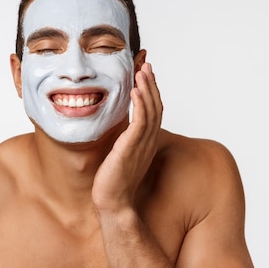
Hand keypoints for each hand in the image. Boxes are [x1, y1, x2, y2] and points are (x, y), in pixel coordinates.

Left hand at [92, 62, 162, 213]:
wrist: (113, 202)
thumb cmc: (113, 181)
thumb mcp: (119, 153)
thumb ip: (121, 138)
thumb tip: (116, 127)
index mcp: (146, 141)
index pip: (153, 111)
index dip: (151, 91)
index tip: (145, 73)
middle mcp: (147, 141)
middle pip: (155, 106)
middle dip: (151, 84)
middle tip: (146, 64)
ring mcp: (142, 145)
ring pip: (150, 111)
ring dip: (147, 89)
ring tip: (142, 71)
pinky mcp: (132, 148)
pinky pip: (140, 123)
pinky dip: (140, 105)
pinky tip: (135, 91)